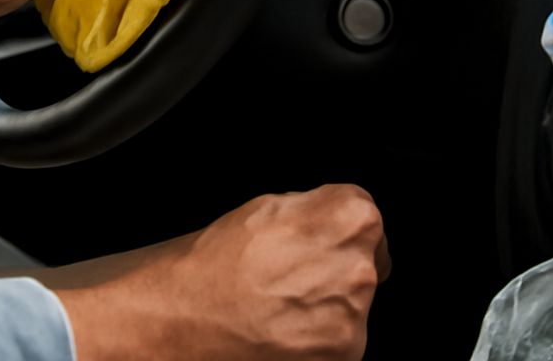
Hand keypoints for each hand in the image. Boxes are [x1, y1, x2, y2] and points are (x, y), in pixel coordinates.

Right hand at [34, 184, 389, 360]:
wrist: (184, 318)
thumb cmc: (219, 261)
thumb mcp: (271, 206)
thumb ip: (317, 209)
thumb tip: (336, 215)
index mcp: (350, 217)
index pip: (368, 214)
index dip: (339, 226)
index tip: (322, 237)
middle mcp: (360, 267)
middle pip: (368, 259)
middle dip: (338, 264)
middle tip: (294, 272)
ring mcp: (353, 319)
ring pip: (355, 303)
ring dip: (330, 303)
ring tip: (283, 301)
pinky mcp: (342, 358)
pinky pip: (342, 341)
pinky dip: (320, 338)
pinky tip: (285, 328)